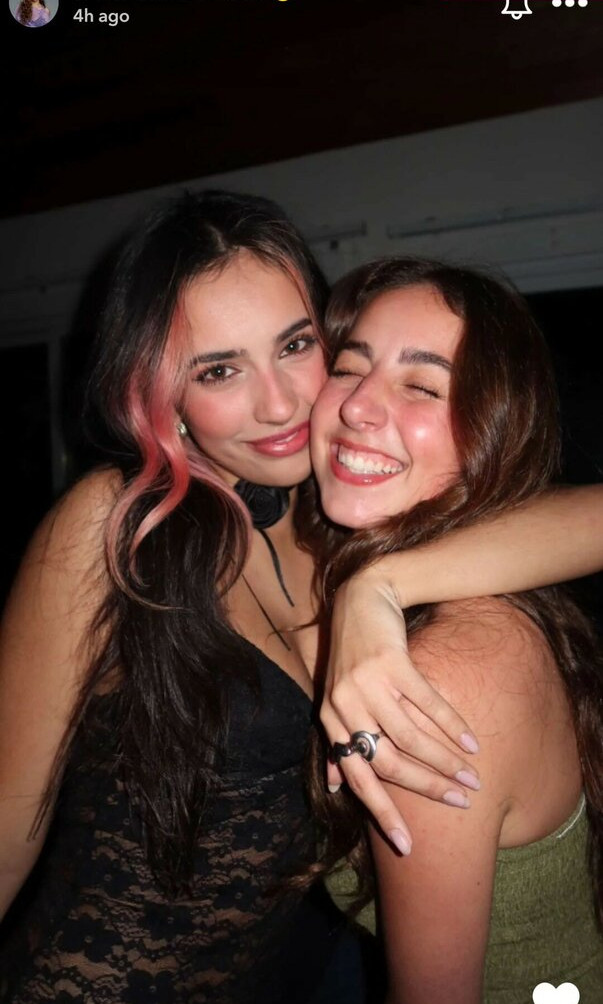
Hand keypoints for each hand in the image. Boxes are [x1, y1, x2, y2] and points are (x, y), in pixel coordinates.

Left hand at [320, 568, 480, 852]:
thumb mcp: (336, 698)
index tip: (407, 846)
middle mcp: (345, 706)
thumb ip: (338, 740)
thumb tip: (337, 788)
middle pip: (390, 761)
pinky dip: (452, 724)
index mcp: (331, 721)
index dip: (383, 813)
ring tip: (472, 776)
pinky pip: (427, 702)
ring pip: (412, 736)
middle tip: (461, 802)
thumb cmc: (352, 653)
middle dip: (427, 788)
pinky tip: (471, 740)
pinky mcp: (392, 663)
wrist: (361, 597)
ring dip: (446, 760)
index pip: (358, 778)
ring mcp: (368, 684)